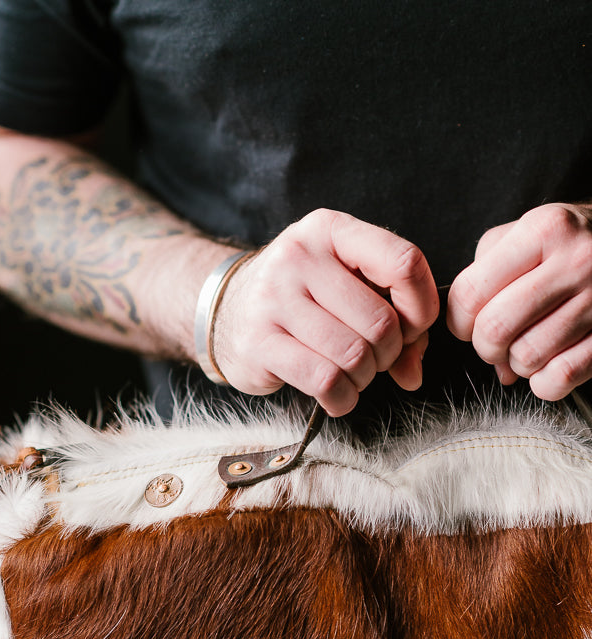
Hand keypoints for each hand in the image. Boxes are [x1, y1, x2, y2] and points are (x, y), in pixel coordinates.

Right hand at [212, 209, 438, 415]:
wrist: (226, 309)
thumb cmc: (303, 297)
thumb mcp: (347, 286)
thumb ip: (396, 319)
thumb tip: (413, 372)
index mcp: (331, 231)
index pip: (403, 262)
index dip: (421, 307)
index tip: (412, 328)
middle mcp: (300, 257)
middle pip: (381, 321)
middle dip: (389, 353)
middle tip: (374, 357)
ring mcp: (274, 299)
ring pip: (354, 355)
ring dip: (364, 378)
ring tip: (352, 374)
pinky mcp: (258, 342)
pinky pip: (324, 380)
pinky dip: (342, 398)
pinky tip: (336, 394)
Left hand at [447, 202, 591, 399]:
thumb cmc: (568, 244)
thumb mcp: (525, 233)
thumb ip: (485, 272)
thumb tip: (471, 333)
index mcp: (544, 231)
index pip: (472, 292)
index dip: (458, 319)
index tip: (465, 324)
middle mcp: (575, 262)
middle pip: (496, 329)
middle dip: (484, 346)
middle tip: (494, 340)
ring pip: (527, 358)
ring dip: (517, 363)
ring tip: (529, 344)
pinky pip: (561, 377)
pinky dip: (545, 381)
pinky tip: (550, 361)